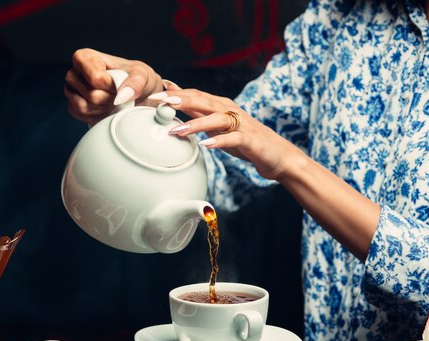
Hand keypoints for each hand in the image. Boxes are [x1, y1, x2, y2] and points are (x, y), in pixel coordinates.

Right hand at [64, 48, 166, 124]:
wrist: (138, 94)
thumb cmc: (135, 78)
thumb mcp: (142, 74)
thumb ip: (136, 82)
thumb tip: (122, 95)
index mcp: (86, 57)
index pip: (96, 78)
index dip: (111, 85)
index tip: (119, 82)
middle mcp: (74, 72)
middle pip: (91, 95)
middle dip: (109, 98)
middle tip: (117, 94)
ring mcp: (72, 90)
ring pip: (85, 107)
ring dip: (104, 108)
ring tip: (112, 100)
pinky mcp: (73, 106)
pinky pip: (82, 116)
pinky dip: (97, 116)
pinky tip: (106, 108)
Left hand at [151, 89, 380, 261]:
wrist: (279, 157)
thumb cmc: (246, 142)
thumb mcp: (219, 127)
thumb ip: (198, 113)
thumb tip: (174, 101)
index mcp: (222, 106)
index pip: (194, 95)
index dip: (173, 94)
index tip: (150, 95)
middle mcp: (231, 111)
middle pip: (203, 101)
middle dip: (179, 101)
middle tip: (157, 103)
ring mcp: (242, 125)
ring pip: (216, 119)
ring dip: (196, 123)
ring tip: (177, 130)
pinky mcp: (252, 141)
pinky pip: (234, 139)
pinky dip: (220, 141)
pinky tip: (207, 145)